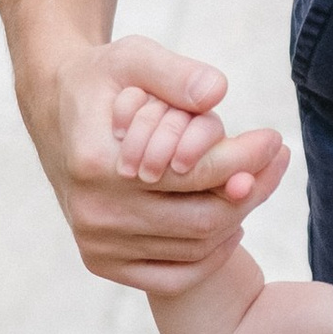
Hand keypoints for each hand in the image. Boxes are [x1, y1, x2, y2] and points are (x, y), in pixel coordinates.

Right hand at [22, 30, 289, 294]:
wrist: (55, 111)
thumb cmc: (103, 81)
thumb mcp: (132, 56)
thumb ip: (175, 72)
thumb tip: (217, 92)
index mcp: (95, 162)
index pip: (192, 174)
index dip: (244, 158)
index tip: (276, 139)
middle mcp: (92, 211)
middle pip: (202, 219)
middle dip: (250, 191)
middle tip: (277, 161)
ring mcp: (95, 243)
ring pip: (195, 247)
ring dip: (237, 218)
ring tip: (256, 183)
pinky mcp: (100, 263)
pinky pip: (175, 277)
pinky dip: (211, 256)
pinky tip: (232, 225)